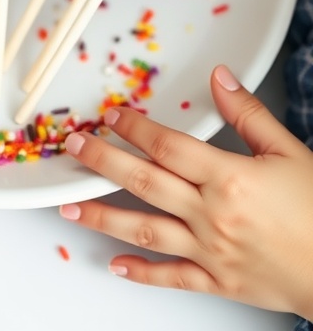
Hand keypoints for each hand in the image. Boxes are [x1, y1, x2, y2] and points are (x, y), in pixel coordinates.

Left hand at [60, 65, 312, 319]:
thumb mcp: (288, 151)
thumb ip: (248, 113)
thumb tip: (220, 78)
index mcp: (228, 178)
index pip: (167, 146)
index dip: (134, 128)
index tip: (111, 115)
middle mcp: (212, 215)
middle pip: (144, 181)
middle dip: (103, 161)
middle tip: (74, 147)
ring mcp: (210, 251)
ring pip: (145, 231)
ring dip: (102, 216)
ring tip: (71, 207)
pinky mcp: (217, 281)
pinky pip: (171, 278)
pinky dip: (140, 273)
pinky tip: (114, 265)